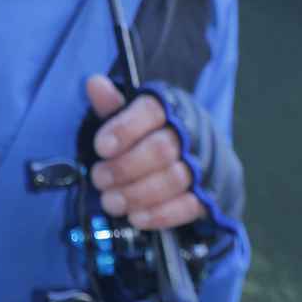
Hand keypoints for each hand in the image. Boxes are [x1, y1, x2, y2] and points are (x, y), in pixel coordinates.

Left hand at [85, 75, 205, 231]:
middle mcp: (190, 133)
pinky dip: (160, 214)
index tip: (101, 147)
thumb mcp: (131, 117)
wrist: (198, 159)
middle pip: (161, 149)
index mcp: (169, 107)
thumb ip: (113, 106)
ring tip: (111, 202)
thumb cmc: (152, 135)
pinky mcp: (208, 195)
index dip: (125, 129)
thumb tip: (94, 83)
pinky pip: (188, 206)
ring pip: (174, 179)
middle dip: (125, 167)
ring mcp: (202, 165)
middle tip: (99, 179)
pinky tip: (136, 217)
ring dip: (137, 194)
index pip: (150, 111)